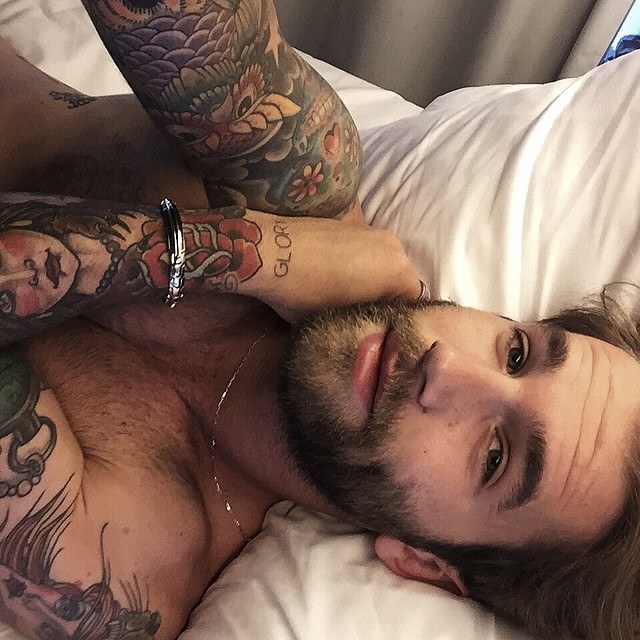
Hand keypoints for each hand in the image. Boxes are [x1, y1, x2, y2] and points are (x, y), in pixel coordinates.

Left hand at [245, 212, 422, 321]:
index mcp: (399, 274)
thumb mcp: (340, 321)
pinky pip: (366, 250)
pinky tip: (335, 274)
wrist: (270, 251)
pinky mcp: (352, 222)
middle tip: (363, 316)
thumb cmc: (306, 294)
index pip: (413, 305)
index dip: (396, 321)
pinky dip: (358, 263)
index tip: (379, 332)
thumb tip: (372, 331)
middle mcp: (395, 247)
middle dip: (385, 298)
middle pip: (400, 281)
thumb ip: (367, 323)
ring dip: (372, 278)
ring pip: (383, 263)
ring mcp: (373, 230)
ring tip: (347, 294)